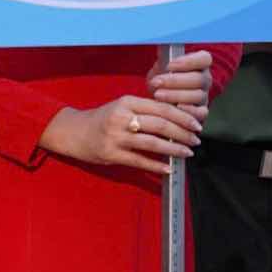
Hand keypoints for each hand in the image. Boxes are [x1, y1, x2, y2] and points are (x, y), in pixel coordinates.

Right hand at [41, 94, 202, 174]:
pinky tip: (168, 169)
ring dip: (173, 149)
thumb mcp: (124, 107)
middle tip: (196, 140)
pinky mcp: (110, 154)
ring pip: (152, 143)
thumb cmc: (105, 118)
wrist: (74, 132)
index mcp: (129, 102)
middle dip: (183, 133)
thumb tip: (179, 119)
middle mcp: (122, 117)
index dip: (183, 116)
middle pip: (160, 125)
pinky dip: (155, 166)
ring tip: (187, 152)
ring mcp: (115, 137)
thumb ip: (147, 111)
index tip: (197, 123)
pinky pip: (138, 161)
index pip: (162, 108)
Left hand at [146, 49, 214, 123]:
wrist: (160, 98)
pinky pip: (201, 113)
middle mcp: (205, 79)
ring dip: (176, 95)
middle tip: (157, 82)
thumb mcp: (162, 65)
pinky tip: (175, 108)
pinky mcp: (201, 112)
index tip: (170, 65)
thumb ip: (164, 54)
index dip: (188, 62)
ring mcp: (204, 96)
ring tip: (158, 95)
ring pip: (198, 96)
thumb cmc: (163, 78)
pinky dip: (189, 111)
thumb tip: (156, 37)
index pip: (204, 59)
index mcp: (201, 64)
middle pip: (199, 79)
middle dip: (175, 81)